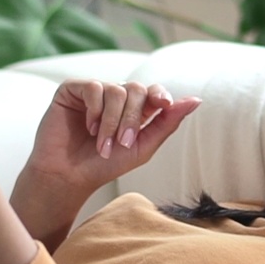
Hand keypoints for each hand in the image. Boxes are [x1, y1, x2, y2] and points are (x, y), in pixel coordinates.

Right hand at [11, 80, 200, 247]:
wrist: (69, 177)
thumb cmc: (104, 165)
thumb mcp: (142, 147)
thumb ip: (166, 123)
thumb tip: (195, 100)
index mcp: (133, 109)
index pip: (152, 91)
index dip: (160, 94)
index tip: (164, 104)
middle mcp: (114, 96)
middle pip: (136, 89)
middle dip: (132, 118)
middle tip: (122, 143)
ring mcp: (93, 91)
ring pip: (116, 90)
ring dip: (112, 121)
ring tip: (102, 145)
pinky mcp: (72, 90)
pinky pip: (93, 86)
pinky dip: (95, 110)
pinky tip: (89, 128)